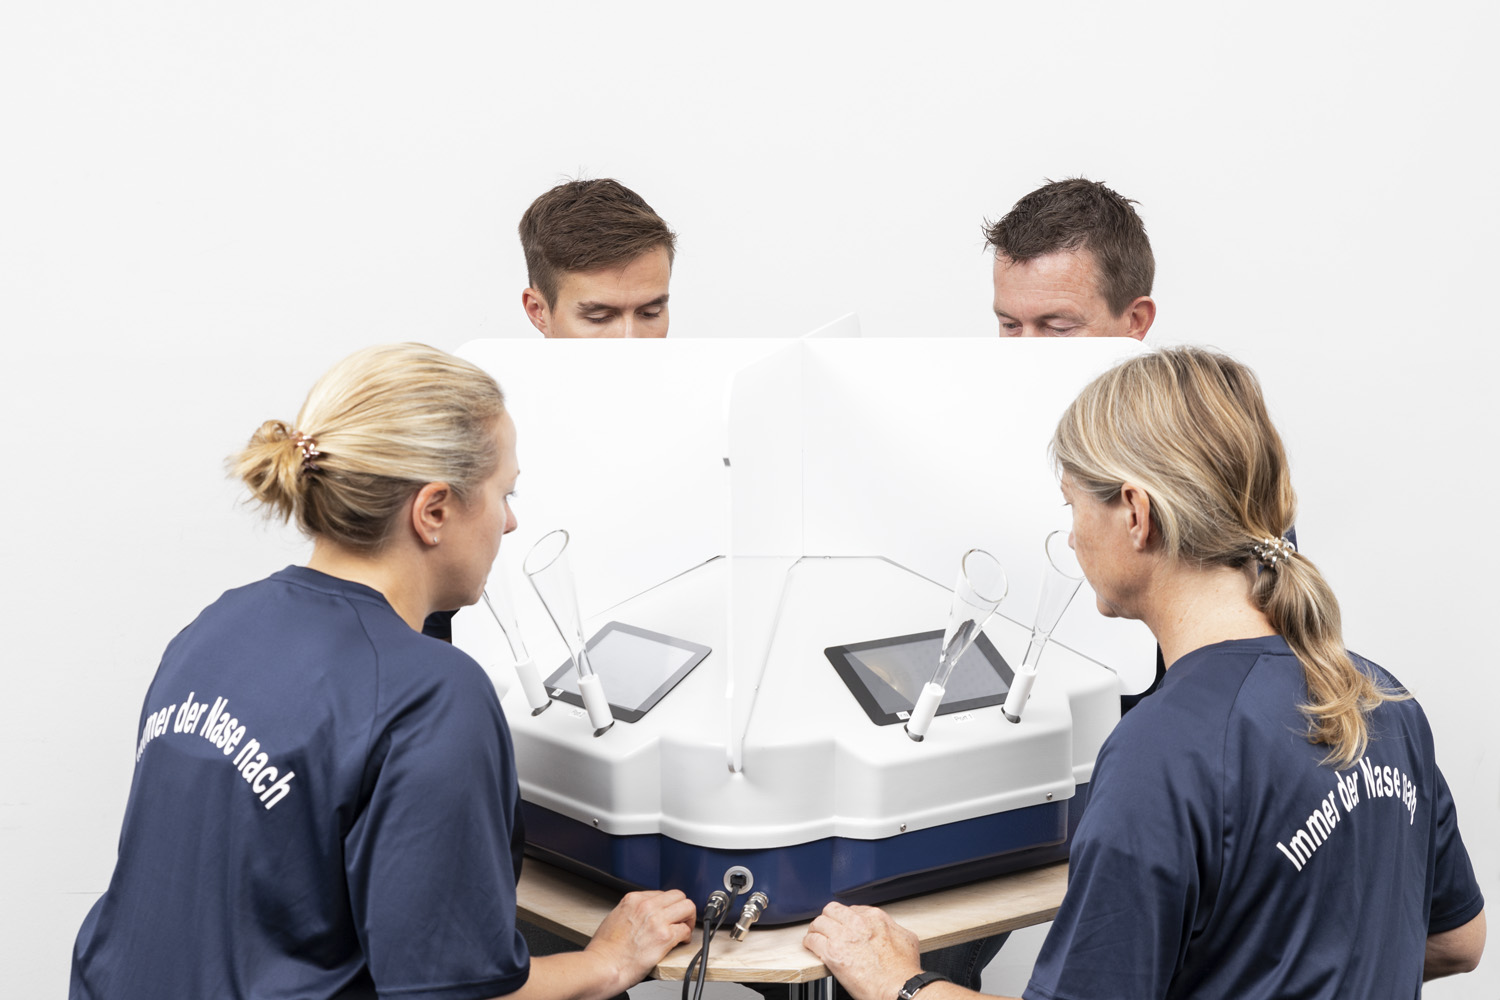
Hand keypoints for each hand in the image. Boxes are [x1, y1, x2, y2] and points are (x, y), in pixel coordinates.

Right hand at [586, 889, 696, 992]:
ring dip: (688, 919)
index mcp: (633, 899)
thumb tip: (643, 916)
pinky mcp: (664, 937)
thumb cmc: (604, 949)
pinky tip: (680, 942)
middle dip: (682, 908)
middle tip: (681, 920)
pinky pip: (685, 930)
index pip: (662, 893)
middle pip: (678, 896)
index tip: (669, 914)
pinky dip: (686, 936)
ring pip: (688, 907)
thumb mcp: (614, 917)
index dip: (668, 906)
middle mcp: (646, 906)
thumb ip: (631, 912)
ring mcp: (657, 920)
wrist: (602, 965)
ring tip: (684, 930)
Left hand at [804, 902, 921, 999]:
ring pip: (819, 922)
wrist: (898, 987)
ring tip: (816, 935)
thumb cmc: (903, 970)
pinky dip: (810, 943)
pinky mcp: (832, 953)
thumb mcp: (907, 939)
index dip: (846, 919)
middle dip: (828, 919)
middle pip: (832, 910)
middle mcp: (857, 923)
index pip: (852, 909)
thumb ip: (894, 929)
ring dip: (816, 929)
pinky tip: (811, 946)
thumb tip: (889, 929)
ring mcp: (843, 937)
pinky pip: (813, 940)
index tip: (845, 927)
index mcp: (875, 917)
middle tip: (827, 928)